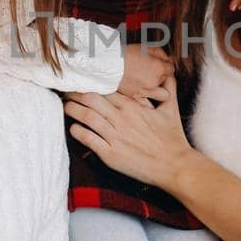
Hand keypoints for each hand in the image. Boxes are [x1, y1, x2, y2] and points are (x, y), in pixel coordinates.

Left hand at [65, 75, 190, 189]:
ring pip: (86, 117)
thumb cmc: (173, 138)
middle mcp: (122, 118)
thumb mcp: (172, 109)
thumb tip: (170, 75)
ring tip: (66, 106)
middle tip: (67, 92)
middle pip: (91, 99)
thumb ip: (169, 90)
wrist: (174, 165)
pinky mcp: (111, 154)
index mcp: (133, 106)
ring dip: (72, 110)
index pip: (106, 89)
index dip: (91, 84)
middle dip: (76, 94)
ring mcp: (115, 136)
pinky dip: (77, 132)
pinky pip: (88, 139)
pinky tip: (73, 128)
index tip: (83, 82)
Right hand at [117, 43, 171, 97]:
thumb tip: (167, 58)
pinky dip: (145, 94)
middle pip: (167, 81)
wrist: (107, 65)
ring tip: (149, 82)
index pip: (171, 69)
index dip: (167, 66)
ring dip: (158, 88)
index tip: (163, 64)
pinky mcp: (135, 97)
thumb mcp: (144, 47)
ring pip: (161, 94)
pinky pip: (146, 99)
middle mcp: (154, 81)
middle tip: (155, 72)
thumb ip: (160, 53)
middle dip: (163, 76)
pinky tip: (139, 86)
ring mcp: (145, 91)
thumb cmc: (124, 54)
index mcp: (159, 68)